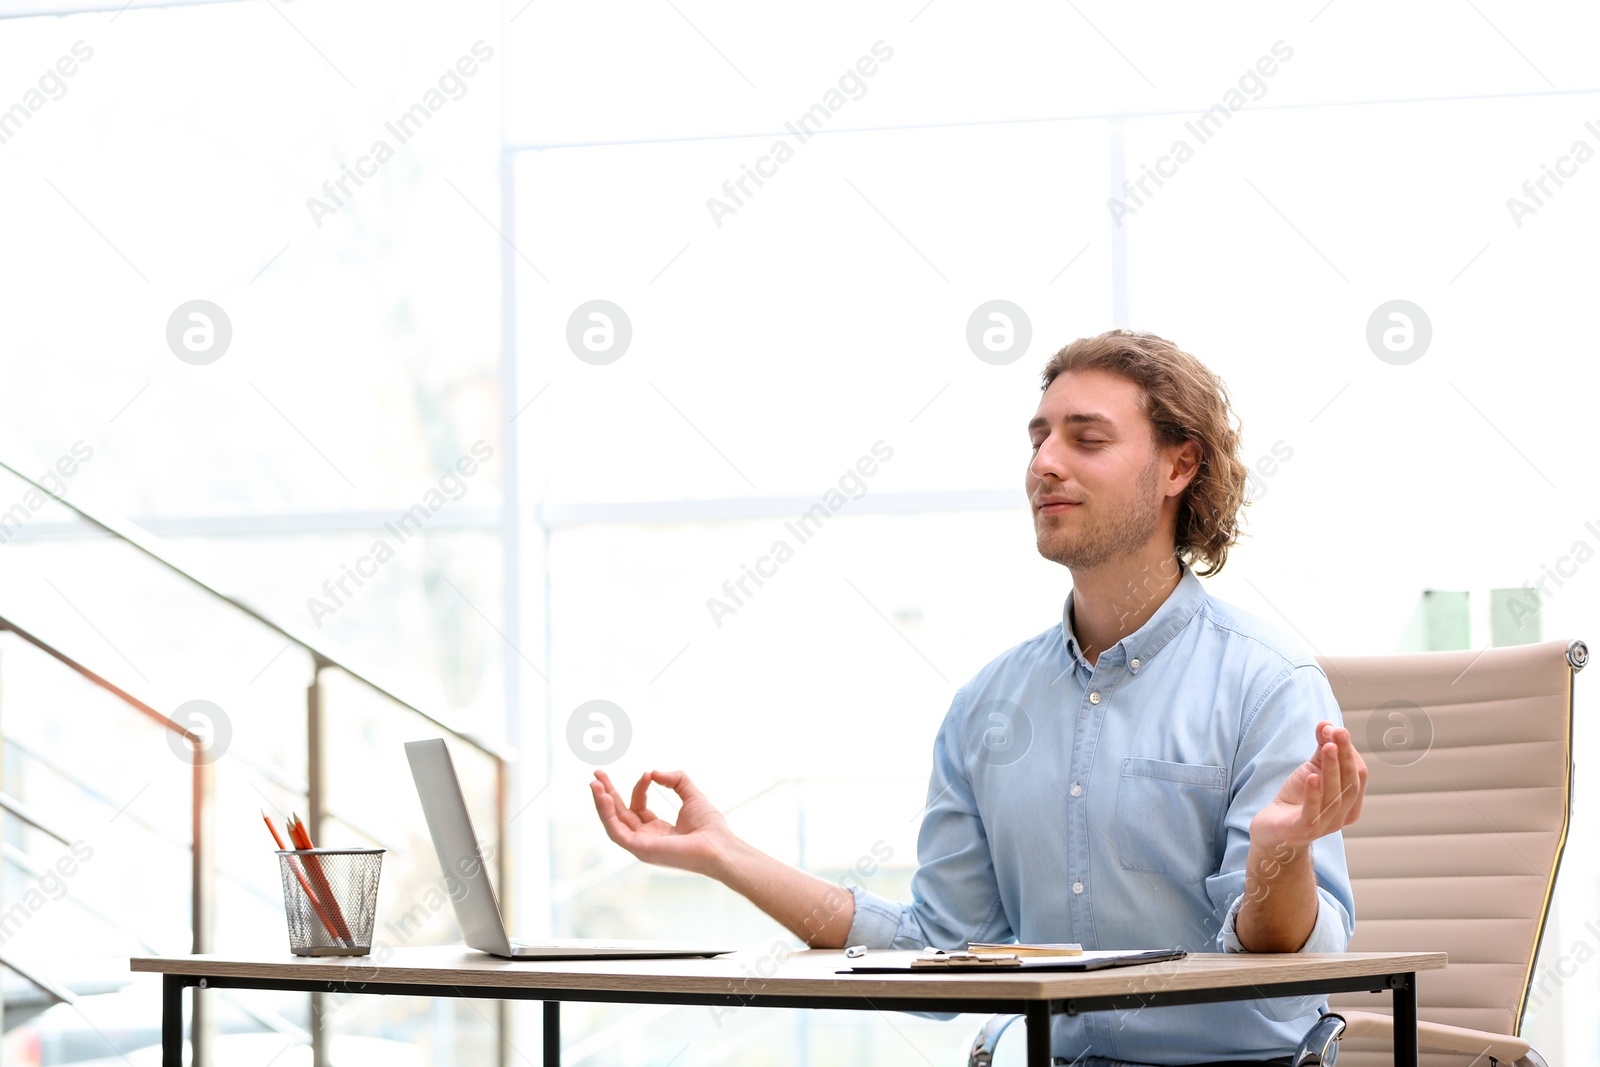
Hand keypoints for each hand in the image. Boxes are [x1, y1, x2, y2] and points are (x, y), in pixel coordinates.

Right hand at [589, 769, 736, 878]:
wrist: (719, 845)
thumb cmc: (710, 827)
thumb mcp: (692, 795)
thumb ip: (675, 780)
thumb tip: (654, 772)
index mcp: (658, 830)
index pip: (638, 807)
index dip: (639, 788)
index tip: (648, 773)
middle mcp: (647, 839)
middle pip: (620, 815)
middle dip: (607, 794)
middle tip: (596, 774)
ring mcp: (641, 846)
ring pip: (613, 823)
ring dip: (602, 803)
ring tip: (594, 783)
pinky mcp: (640, 849)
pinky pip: (616, 831)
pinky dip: (607, 814)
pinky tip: (604, 797)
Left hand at [1251, 721, 1367, 850]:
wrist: (1272, 828)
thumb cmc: (1297, 798)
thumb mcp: (1311, 770)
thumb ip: (1321, 748)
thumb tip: (1327, 723)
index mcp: (1350, 803)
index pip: (1358, 775)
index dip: (1349, 752)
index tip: (1336, 729)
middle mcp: (1341, 816)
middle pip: (1349, 785)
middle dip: (1344, 757)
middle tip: (1338, 733)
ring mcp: (1323, 826)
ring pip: (1334, 796)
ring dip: (1331, 769)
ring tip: (1327, 747)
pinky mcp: (1302, 830)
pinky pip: (1312, 812)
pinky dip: (1313, 794)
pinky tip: (1311, 776)